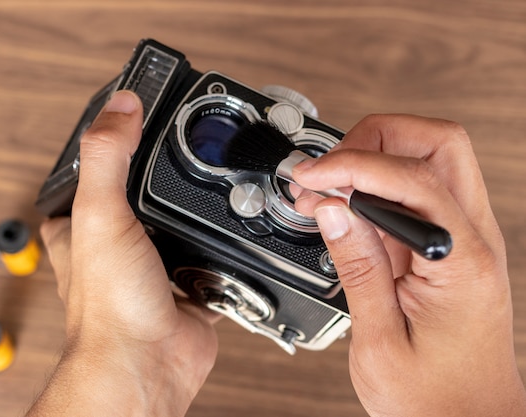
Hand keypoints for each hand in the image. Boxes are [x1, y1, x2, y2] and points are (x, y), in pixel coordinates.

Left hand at [27, 91, 218, 416]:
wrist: (148, 366)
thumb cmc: (111, 309)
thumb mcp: (100, 216)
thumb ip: (108, 157)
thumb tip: (121, 105)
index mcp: (84, 226)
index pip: (97, 171)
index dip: (118, 145)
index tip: (142, 121)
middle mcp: (118, 246)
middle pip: (147, 197)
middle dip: (170, 182)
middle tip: (191, 157)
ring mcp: (155, 267)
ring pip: (183, 227)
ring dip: (200, 218)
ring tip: (218, 196)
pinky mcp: (188, 287)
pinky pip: (214, 260)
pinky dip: (227, 253)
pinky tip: (235, 243)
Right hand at [292, 115, 525, 415]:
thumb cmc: (435, 398)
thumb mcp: (380, 338)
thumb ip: (358, 266)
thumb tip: (332, 208)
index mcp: (463, 262)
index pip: (411, 178)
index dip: (353, 165)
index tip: (311, 178)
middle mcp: (474, 239)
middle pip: (437, 143)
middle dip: (374, 139)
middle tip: (327, 170)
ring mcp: (465, 239)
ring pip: (428, 159)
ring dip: (374, 160)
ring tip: (325, 190)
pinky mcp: (448, 248)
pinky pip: (415, 194)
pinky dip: (376, 189)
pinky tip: (343, 208)